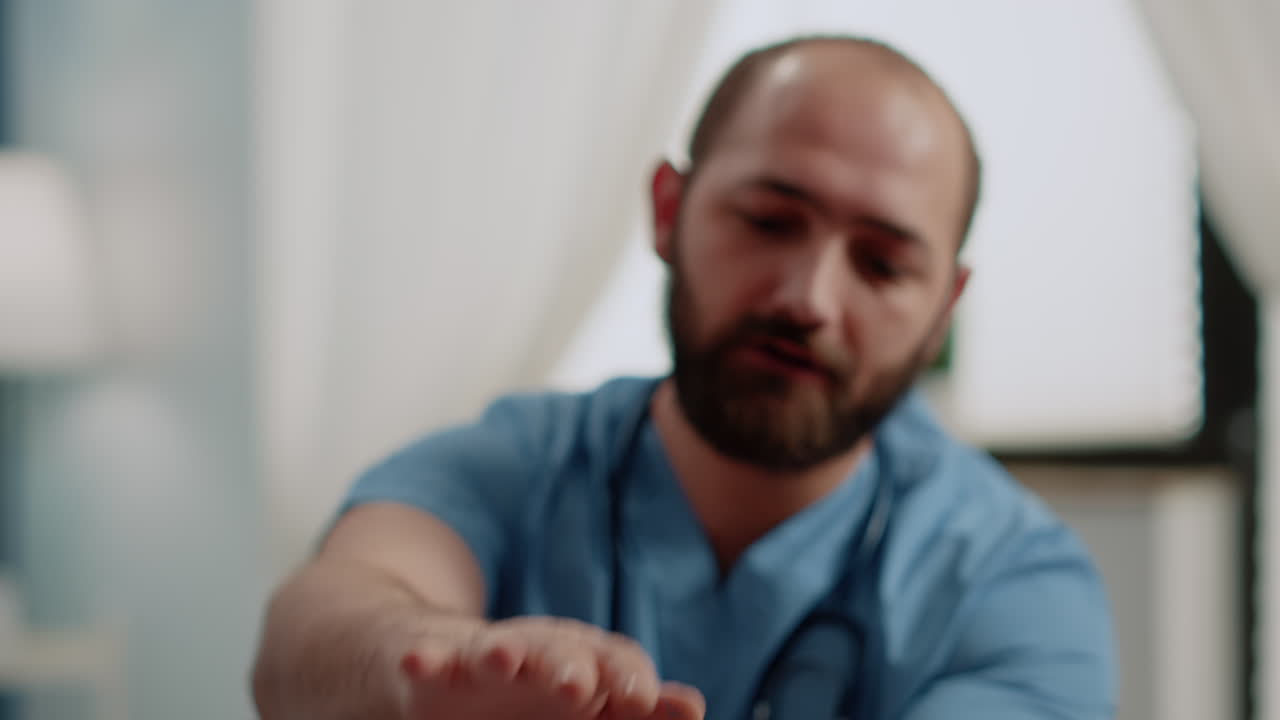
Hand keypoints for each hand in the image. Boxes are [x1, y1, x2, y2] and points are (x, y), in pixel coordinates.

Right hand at [398, 615, 704, 719]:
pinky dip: (426, 659)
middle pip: (561, 651)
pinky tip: (419, 662)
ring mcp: (486, 659)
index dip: (631, 680)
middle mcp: (541, 654)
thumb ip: (637, 710)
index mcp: (586, 666)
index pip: (617, 666)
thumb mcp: (594, 706)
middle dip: (569, 663)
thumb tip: (692, 708)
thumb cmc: (540, 697)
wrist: (454, 663)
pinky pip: (431, 661)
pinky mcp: (435, 668)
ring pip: (498, 650)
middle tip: (577, 685)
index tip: (647, 702)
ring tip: (503, 660)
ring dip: (503, 653)